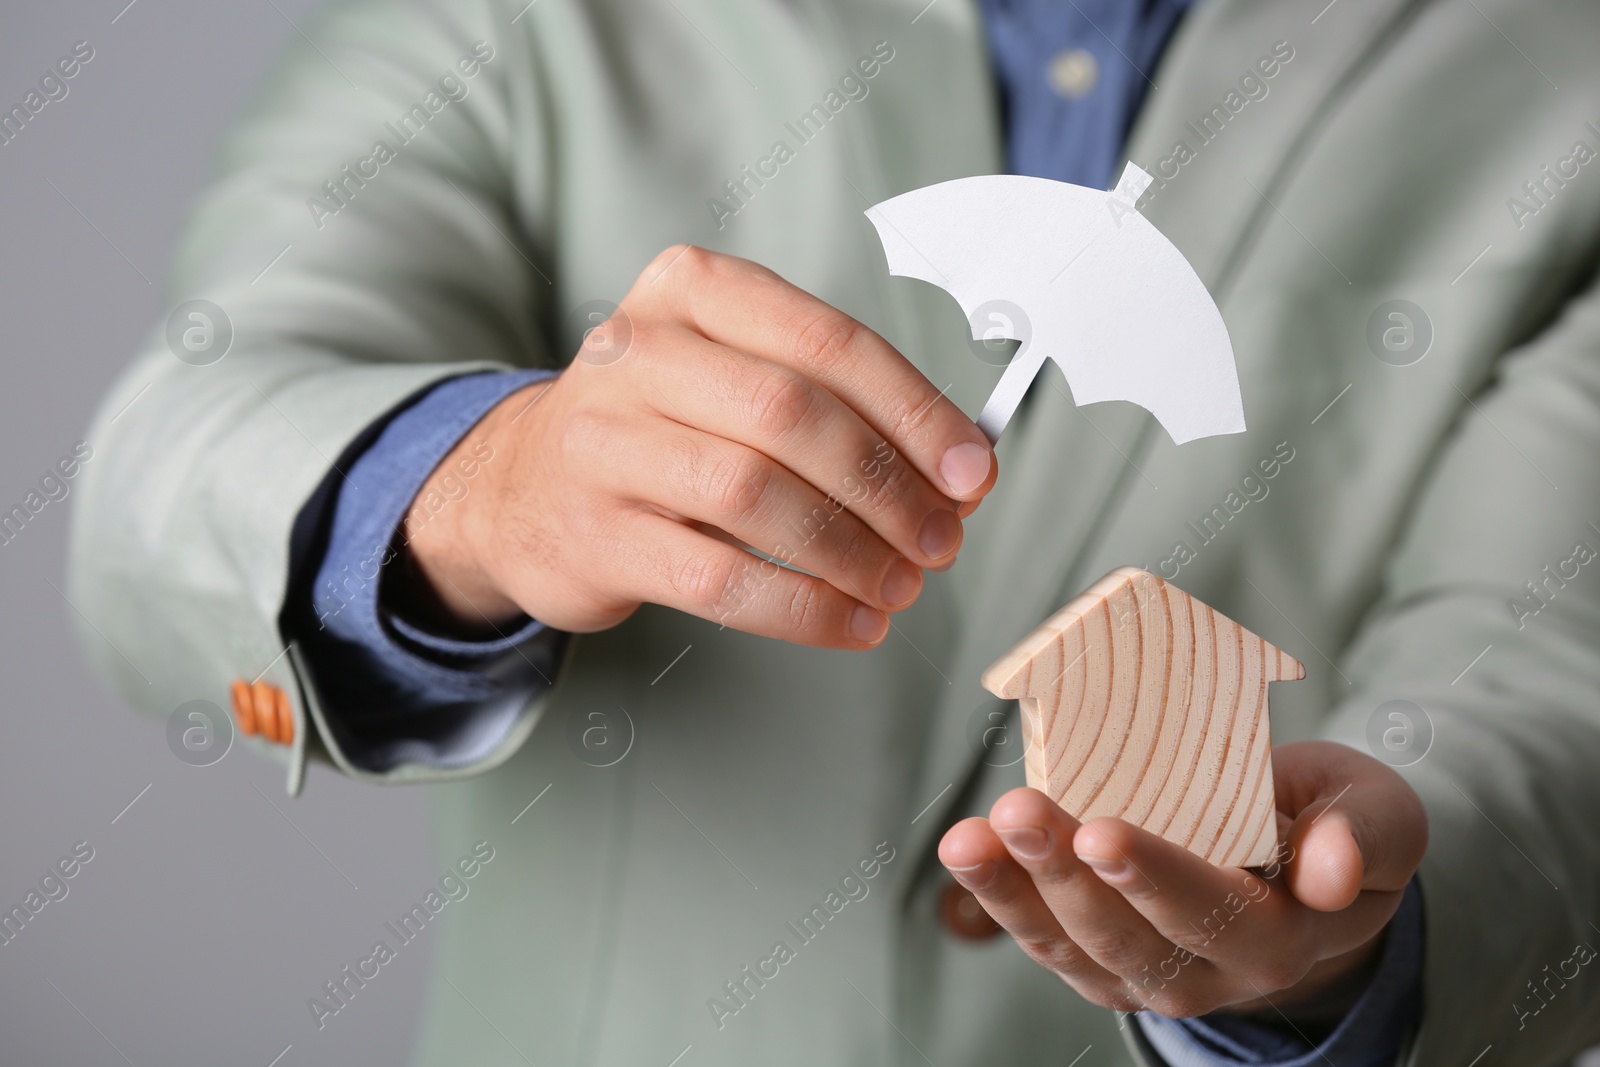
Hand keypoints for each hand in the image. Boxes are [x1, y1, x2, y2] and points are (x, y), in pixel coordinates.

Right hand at [396, 245, 996, 647]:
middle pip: (793, 416)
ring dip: (851, 552)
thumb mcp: (733, 378)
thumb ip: (835, 405)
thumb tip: (957, 469)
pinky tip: (851, 623)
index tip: (971, 470)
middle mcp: (637, 352)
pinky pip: (720, 579)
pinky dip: (804, 609)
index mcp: (691, 290)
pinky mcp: (594, 534)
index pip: (826, 341)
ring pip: (756, 496)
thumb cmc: (660, 428)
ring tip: (901, 586)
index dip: (914, 410)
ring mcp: (603, 443)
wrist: (519, 487)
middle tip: (942, 540)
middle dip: (888, 487)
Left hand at [937, 740, 1427, 1021]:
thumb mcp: (1378, 816)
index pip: (1214, 916)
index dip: (1155, 878)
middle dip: (1063, 874)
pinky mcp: (1106, 961)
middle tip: (1018, 813)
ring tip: (967, 840)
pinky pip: (1047, 939)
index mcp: (1284, 938)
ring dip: (1013, 890)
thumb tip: (1332, 872)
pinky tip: (969, 853)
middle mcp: (1212, 973)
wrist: (1305, 870)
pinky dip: (1002, 898)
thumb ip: (1364, 837)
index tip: (1102, 831)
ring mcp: (1151, 974)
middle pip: (1127, 936)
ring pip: (1073, 945)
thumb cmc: (1335, 824)